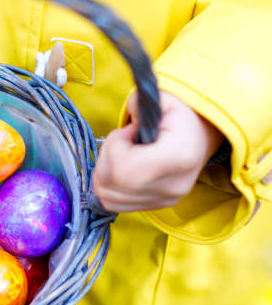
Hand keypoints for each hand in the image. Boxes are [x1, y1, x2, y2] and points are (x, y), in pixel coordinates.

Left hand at [93, 91, 223, 212]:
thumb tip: (125, 123)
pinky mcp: (157, 206)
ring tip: (124, 154)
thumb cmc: (178, 115)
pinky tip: (123, 168)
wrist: (199, 134)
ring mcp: (166, 200)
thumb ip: (136, 103)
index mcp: (179, 157)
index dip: (114, 148)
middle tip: (122, 142)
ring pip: (107, 197)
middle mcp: (175, 186)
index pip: (123, 171)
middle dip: (105, 159)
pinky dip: (109, 186)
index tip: (126, 132)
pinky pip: (114, 203)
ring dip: (104, 173)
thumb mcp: (161, 98)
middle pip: (111, 185)